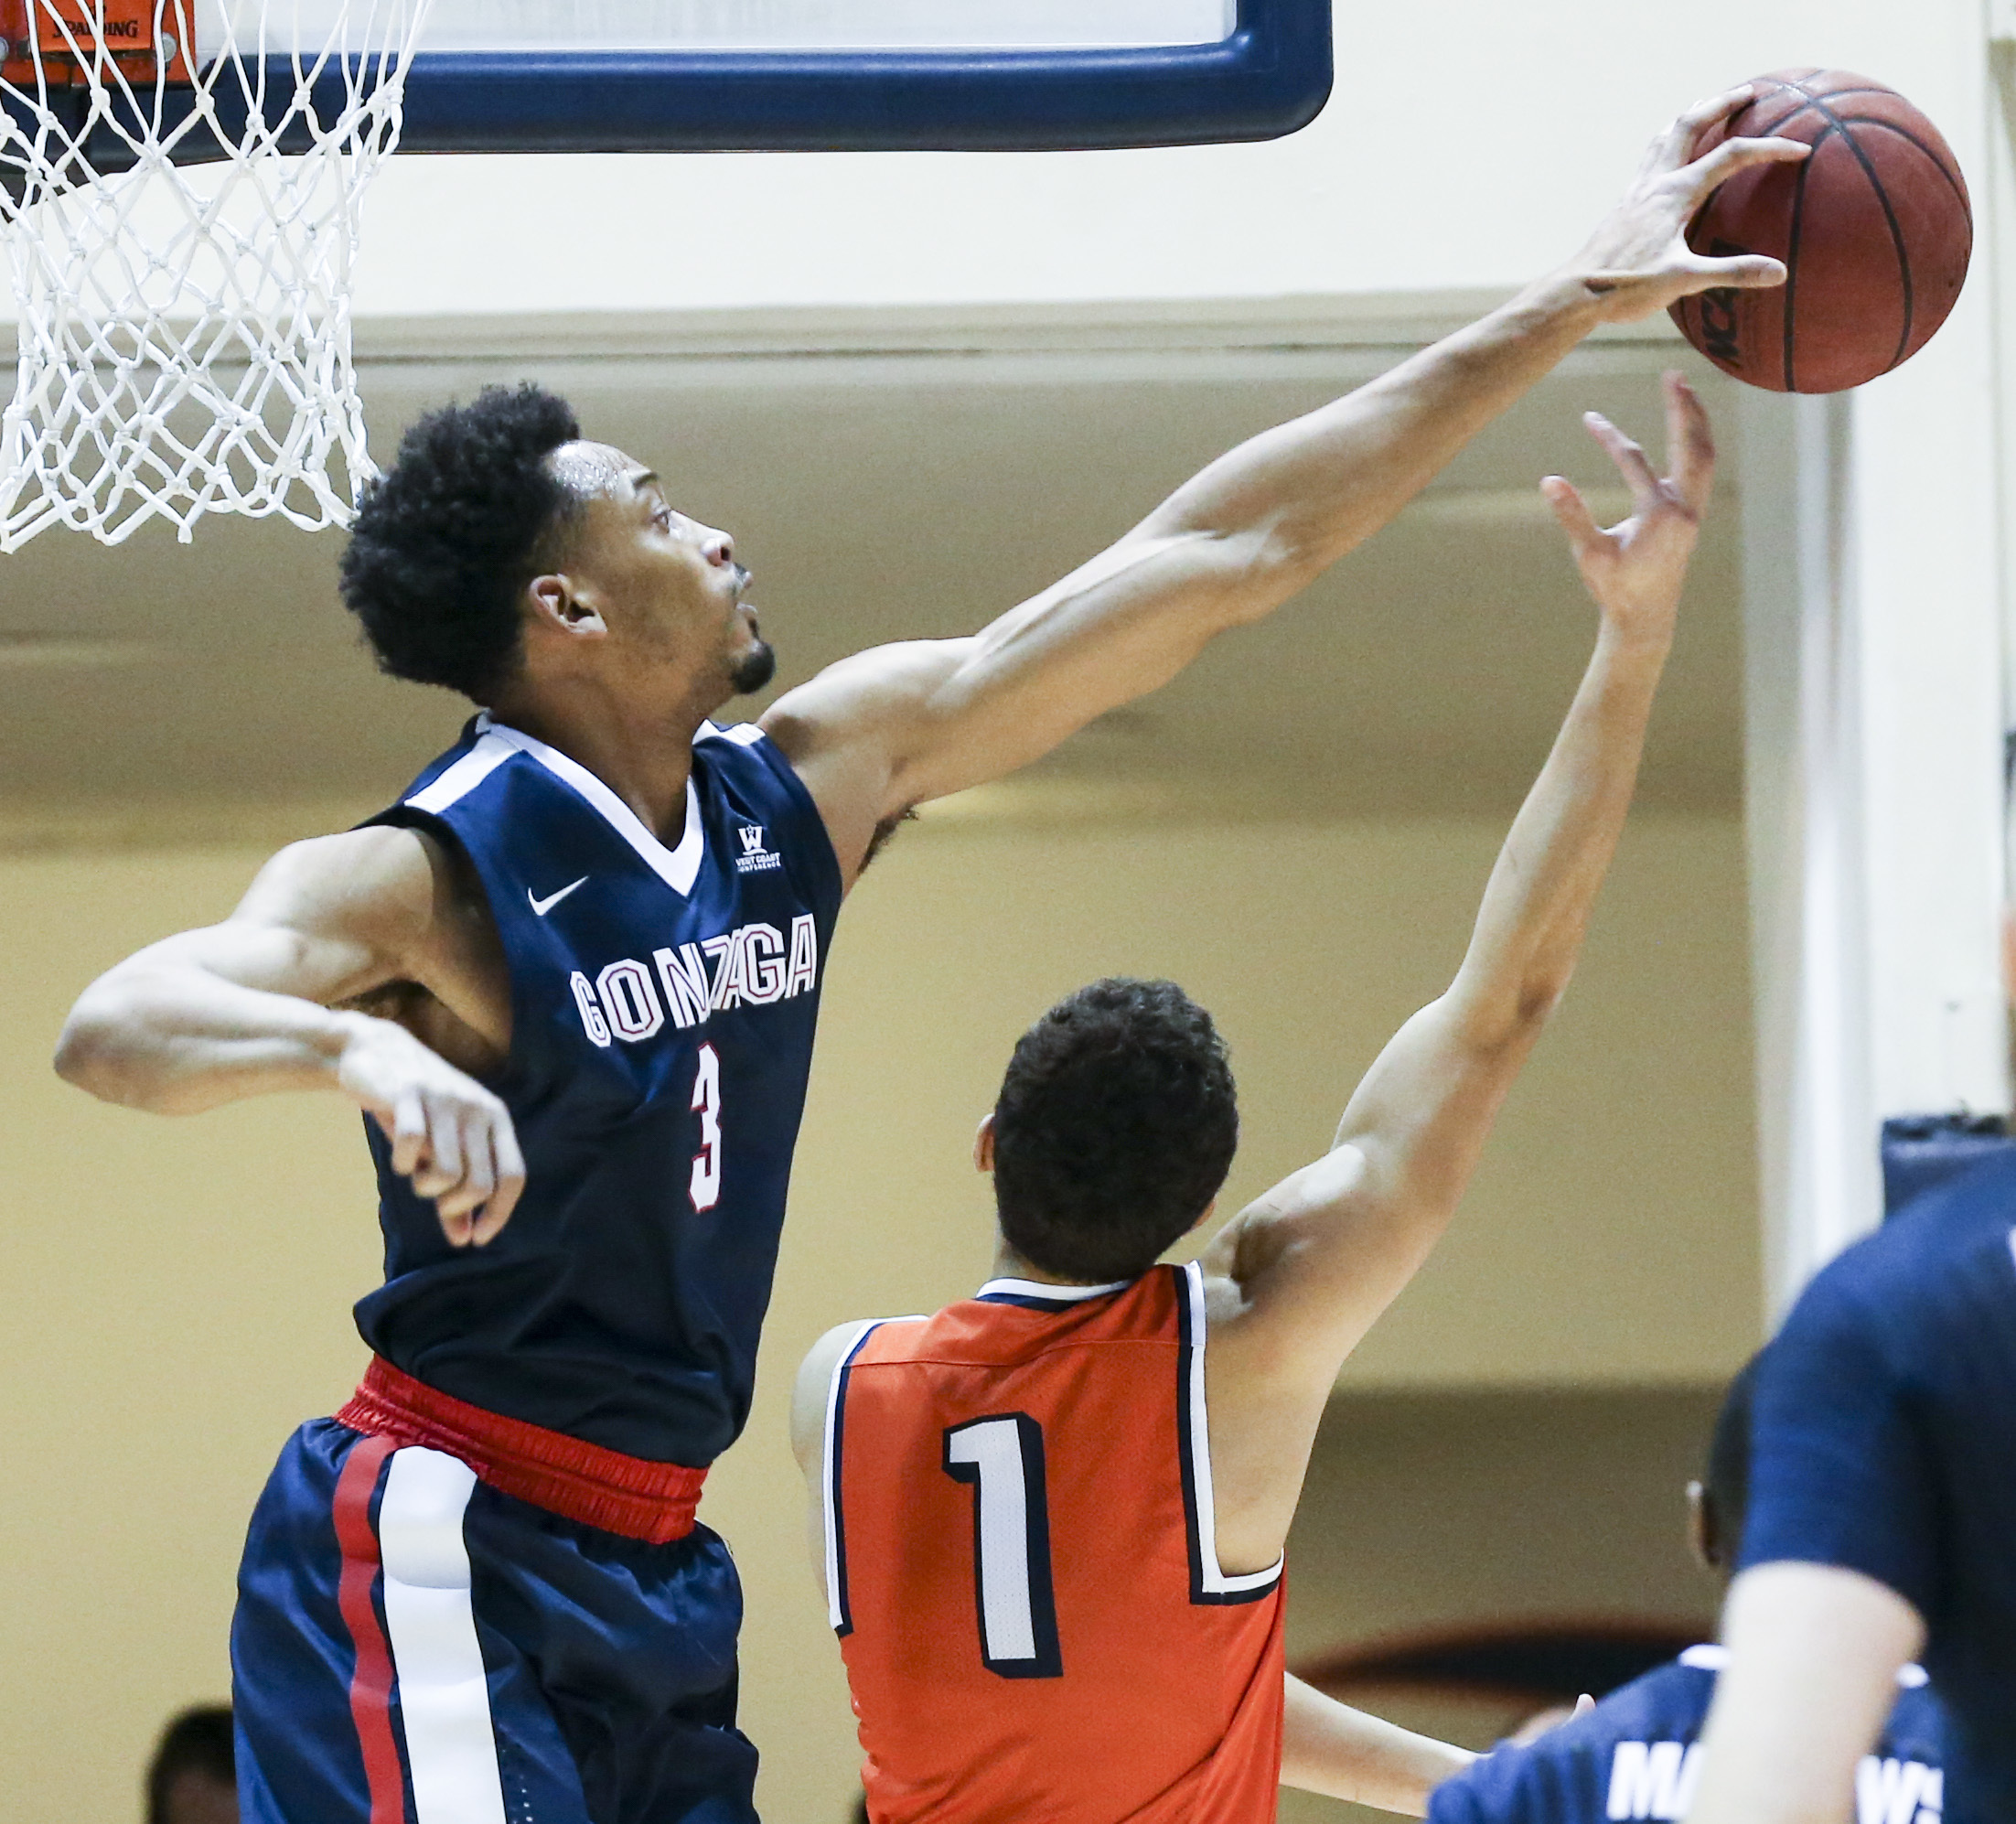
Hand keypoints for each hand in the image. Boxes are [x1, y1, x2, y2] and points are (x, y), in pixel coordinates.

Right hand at [333, 1013, 524, 1245]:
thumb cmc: (416, 1108)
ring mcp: (445, 1099)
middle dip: (455, 1207)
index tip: (478, 1238)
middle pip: (479, 1184)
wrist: (376, 1051)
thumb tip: (464, 1239)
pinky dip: (402, 1164)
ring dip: (425, 1187)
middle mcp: (478, 1108)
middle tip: (435, 1199)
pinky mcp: (411, 1094)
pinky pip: (411, 1147)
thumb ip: (454, 1192)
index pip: (513, 1176)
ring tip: (416, 1173)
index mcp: (496, 1119)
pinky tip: (400, 1158)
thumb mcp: (441, 1147)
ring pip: (447, 1172)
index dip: (499, 1213)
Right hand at [1542, 371, 1711, 643]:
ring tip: (1684, 391)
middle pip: (1693, 446)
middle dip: (1684, 408)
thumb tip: (1549, 481)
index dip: (1610, 437)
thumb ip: (1572, 515)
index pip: (1635, 461)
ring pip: (1704, 455)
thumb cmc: (1615, 589)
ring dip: (1696, 422)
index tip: (1588, 417)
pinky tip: (1687, 430)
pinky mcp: (1691, 516)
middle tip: (1674, 375)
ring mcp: (1692, 511)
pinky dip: (1696, 443)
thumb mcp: (1589, 553)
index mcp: (1660, 515)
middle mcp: (1684, 508)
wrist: (1644, 619)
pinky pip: (1701, 469)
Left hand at [1566, 86, 1809, 322]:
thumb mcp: (1683, 281)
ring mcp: (1637, 189)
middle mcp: (1655, 182)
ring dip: (1690, 116)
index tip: (1801, 151)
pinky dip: (1668, 141)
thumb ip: (1731, 272)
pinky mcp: (1625, 203)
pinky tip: (1670, 152)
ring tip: (1709, 105)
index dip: (1770, 149)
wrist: (1575, 293)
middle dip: (1721, 104)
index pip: (1732, 156)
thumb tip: (1778, 273)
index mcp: (1675, 194)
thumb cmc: (1625, 288)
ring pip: (1665, 135)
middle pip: (1690, 124)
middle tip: (1749, 92)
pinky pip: (1650, 157)